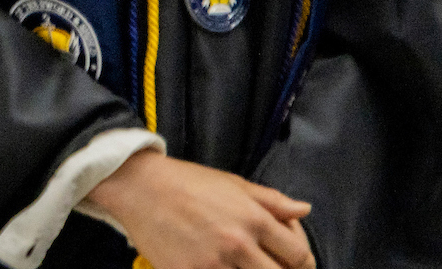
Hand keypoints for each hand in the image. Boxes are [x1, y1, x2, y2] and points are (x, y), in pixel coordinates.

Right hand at [88, 151, 313, 268]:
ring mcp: (212, 262)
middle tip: (265, 267)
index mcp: (254, 218)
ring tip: (238, 266)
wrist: (138, 186)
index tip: (293, 265)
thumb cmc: (186, 182)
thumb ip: (272, 200)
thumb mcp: (233, 183)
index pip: (299, 256)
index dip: (303, 265)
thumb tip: (304, 209)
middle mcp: (237, 242)